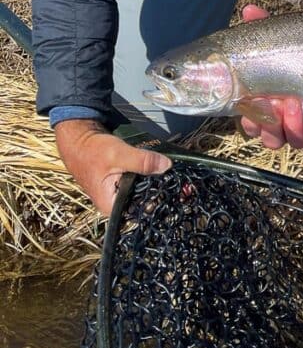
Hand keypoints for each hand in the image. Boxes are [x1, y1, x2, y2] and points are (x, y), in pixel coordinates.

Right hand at [55, 119, 171, 215]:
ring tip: (171, 174)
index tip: (175, 190)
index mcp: (110, 206)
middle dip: (157, 190)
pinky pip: (137, 182)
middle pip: (141, 201)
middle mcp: (113, 204)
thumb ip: (143, 162)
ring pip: (140, 190)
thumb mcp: (119, 154)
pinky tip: (158, 168)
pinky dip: (146, 175)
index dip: (157, 201)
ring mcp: (116, 193)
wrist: (79, 137)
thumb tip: (167, 166)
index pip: (139, 210)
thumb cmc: (93, 150)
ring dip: (153, 181)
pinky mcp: (119, 182)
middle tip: (178, 181)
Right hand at [238, 4, 302, 148]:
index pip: (253, 122)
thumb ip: (265, 25)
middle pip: (272, 137)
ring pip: (297, 140)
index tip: (250, 108)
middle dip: (270, 127)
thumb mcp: (284, 36)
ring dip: (293, 128)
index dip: (250, 122)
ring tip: (295, 105)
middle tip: (275, 105)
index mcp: (269, 101)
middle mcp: (288, 116)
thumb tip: (249, 10)